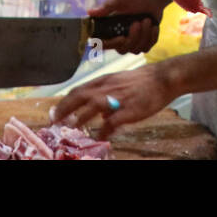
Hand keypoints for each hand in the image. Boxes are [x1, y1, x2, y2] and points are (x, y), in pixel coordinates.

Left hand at [51, 63, 177, 138]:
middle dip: (64, 109)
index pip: (78, 90)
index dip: (64, 101)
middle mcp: (107, 87)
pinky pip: (112, 122)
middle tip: (54, 121)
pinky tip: (100, 138)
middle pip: (80, 96)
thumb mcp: (120, 83)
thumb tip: (100, 115)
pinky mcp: (129, 109)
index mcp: (104, 81)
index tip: (54, 112)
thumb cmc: (143, 81)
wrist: (163, 78)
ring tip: (70, 129)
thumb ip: (107, 95)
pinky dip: (104, 131)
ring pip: (92, 106)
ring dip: (79, 118)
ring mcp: (118, 98)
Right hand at [89, 0, 168, 53]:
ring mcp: (131, 41)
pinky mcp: (143, 42)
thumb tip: (90, 12)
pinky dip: (152, 37)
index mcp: (109, 27)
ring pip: (135, 50)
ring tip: (147, 20)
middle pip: (121, 49)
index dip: (110, 45)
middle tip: (138, 22)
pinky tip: (153, 26)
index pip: (101, 44)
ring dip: (144, 35)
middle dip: (133, 37)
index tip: (121, 37)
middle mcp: (118, 37)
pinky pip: (146, 48)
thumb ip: (107, 6)